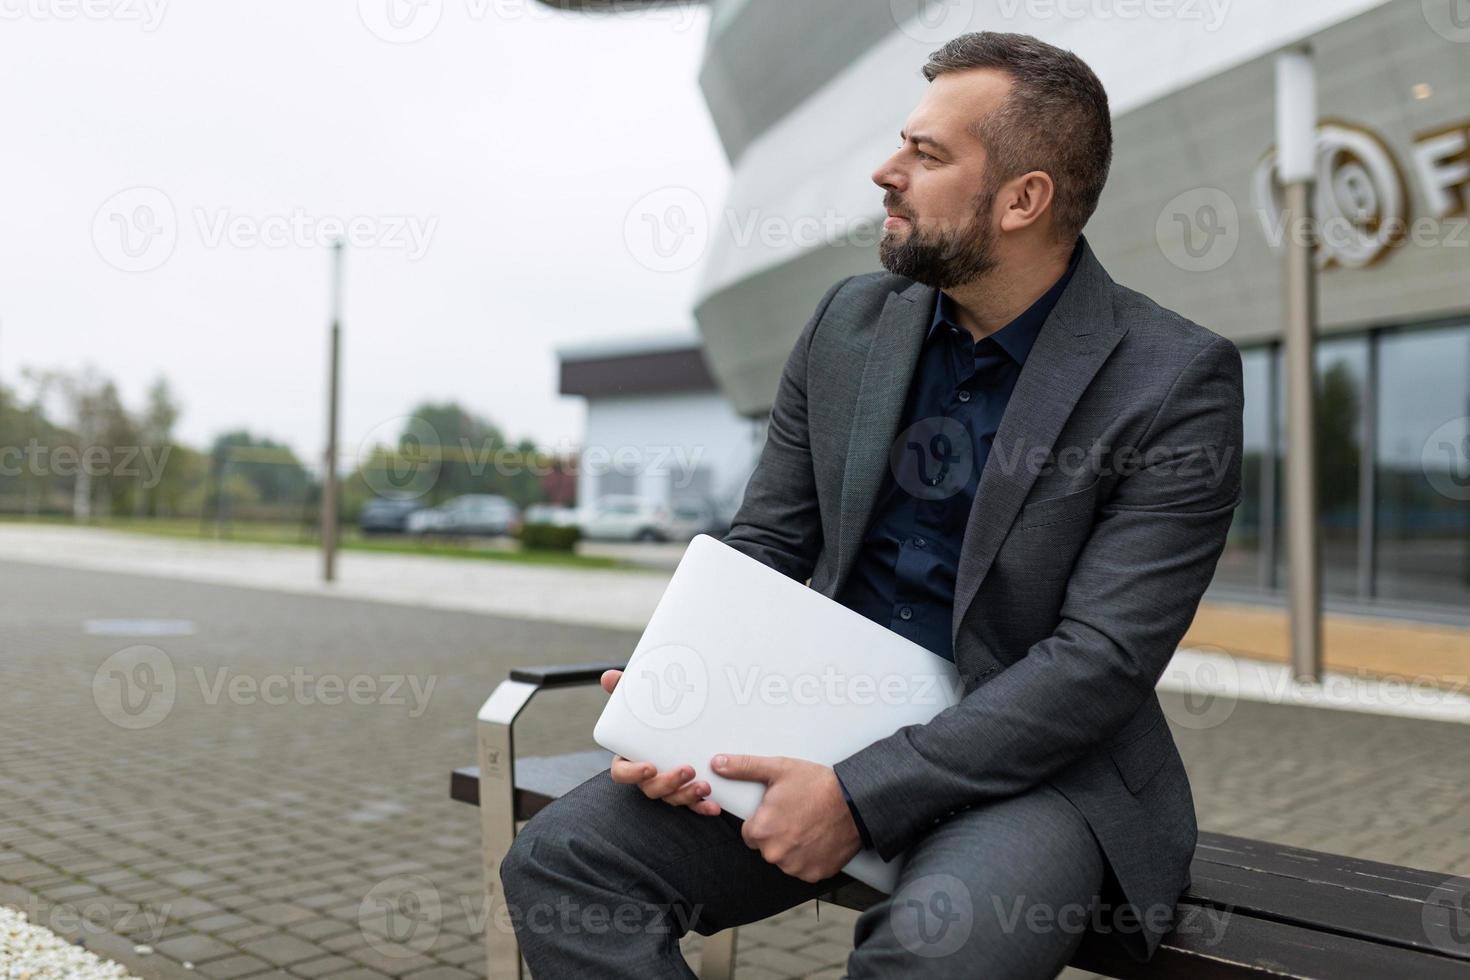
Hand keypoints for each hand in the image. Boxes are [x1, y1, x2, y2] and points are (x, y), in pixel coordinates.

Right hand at [601, 669, 720, 815]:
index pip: (622, 773)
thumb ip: (625, 689)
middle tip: (688, 769)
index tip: (650, 766)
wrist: (685, 720)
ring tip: (705, 786)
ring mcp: (667, 787)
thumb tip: (609, 676)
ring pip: (672, 798)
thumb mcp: (641, 700)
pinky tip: (714, 806)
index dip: (633, 773)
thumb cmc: (654, 715)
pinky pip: (692, 805)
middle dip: (669, 783)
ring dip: (688, 795)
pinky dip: (702, 806)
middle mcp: (648, 776)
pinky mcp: (686, 792)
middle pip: (651, 789)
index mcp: (631, 757)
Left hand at [712, 753, 861, 882]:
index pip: (749, 833)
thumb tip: (718, 763)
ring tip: (809, 825)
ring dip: (793, 846)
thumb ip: (744, 768)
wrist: (855, 802)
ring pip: (785, 858)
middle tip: (796, 815)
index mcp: (761, 831)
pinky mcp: (814, 874)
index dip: (763, 820)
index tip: (778, 811)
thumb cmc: (818, 786)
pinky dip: (809, 856)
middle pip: (767, 847)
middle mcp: (775, 854)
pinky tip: (818, 838)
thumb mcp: (778, 769)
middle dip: (778, 833)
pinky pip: (804, 868)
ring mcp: (796, 867)